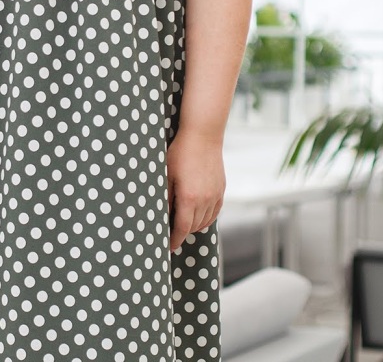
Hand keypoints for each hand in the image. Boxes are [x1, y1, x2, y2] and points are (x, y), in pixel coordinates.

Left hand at [166, 128, 225, 252]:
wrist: (203, 135)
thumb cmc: (180, 152)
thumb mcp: (166, 174)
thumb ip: (166, 197)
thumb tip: (161, 216)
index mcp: (189, 198)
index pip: (182, 228)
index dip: (174, 240)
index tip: (168, 248)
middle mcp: (205, 200)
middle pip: (193, 227)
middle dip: (182, 232)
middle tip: (171, 232)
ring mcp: (215, 196)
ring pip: (205, 222)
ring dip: (194, 226)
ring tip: (183, 223)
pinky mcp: (221, 190)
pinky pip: (214, 212)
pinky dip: (206, 218)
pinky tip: (198, 215)